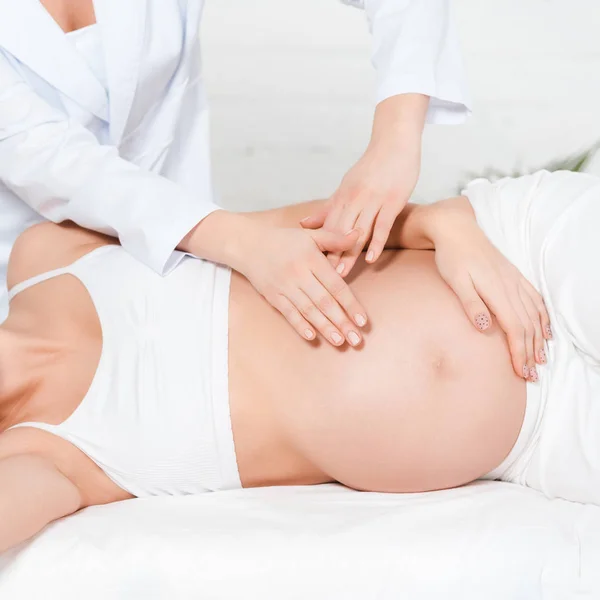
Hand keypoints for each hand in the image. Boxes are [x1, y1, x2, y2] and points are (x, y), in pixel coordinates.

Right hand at [236, 223, 367, 347]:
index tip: (363, 320)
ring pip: (308, 310)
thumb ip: (335, 238)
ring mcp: (285, 287)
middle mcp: (299, 274)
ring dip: (325, 327)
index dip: (350, 304)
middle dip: (342, 322)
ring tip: (339, 341)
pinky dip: (299, 325)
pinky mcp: (273, 296)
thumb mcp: (311, 234)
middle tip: (356, 339)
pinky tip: (312, 337)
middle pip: (324, 302)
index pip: (336, 285)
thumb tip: (359, 234)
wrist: (248, 245)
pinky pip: (288, 313)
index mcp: (312, 259)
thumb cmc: (284, 240)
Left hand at [301, 137, 419, 276]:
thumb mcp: (345, 187)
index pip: (328, 227)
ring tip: (342, 275)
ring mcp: (374, 200)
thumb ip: (327, 208)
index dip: (320, 248)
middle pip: (339, 233)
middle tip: (323, 278)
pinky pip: (382, 225)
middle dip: (331, 256)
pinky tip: (370, 259)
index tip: (312, 267)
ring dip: (349, 254)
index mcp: (341, 197)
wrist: (394, 143)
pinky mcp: (392, 201)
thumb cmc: (370, 168)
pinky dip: (376, 243)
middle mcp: (354, 199)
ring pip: (358, 232)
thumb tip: (303, 224)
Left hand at [430, 198, 551, 380]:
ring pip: (534, 314)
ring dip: (539, 338)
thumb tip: (484, 327)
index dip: (519, 352)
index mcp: (497, 291)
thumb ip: (470, 303)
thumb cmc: (451, 257)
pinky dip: (542, 316)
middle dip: (531, 352)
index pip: (514, 328)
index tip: (521, 373)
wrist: (456, 229)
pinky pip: (534, 298)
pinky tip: (545, 328)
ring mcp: (514, 280)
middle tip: (532, 376)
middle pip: (527, 325)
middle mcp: (510, 286)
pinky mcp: (513, 275)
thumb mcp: (455, 281)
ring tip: (541, 358)